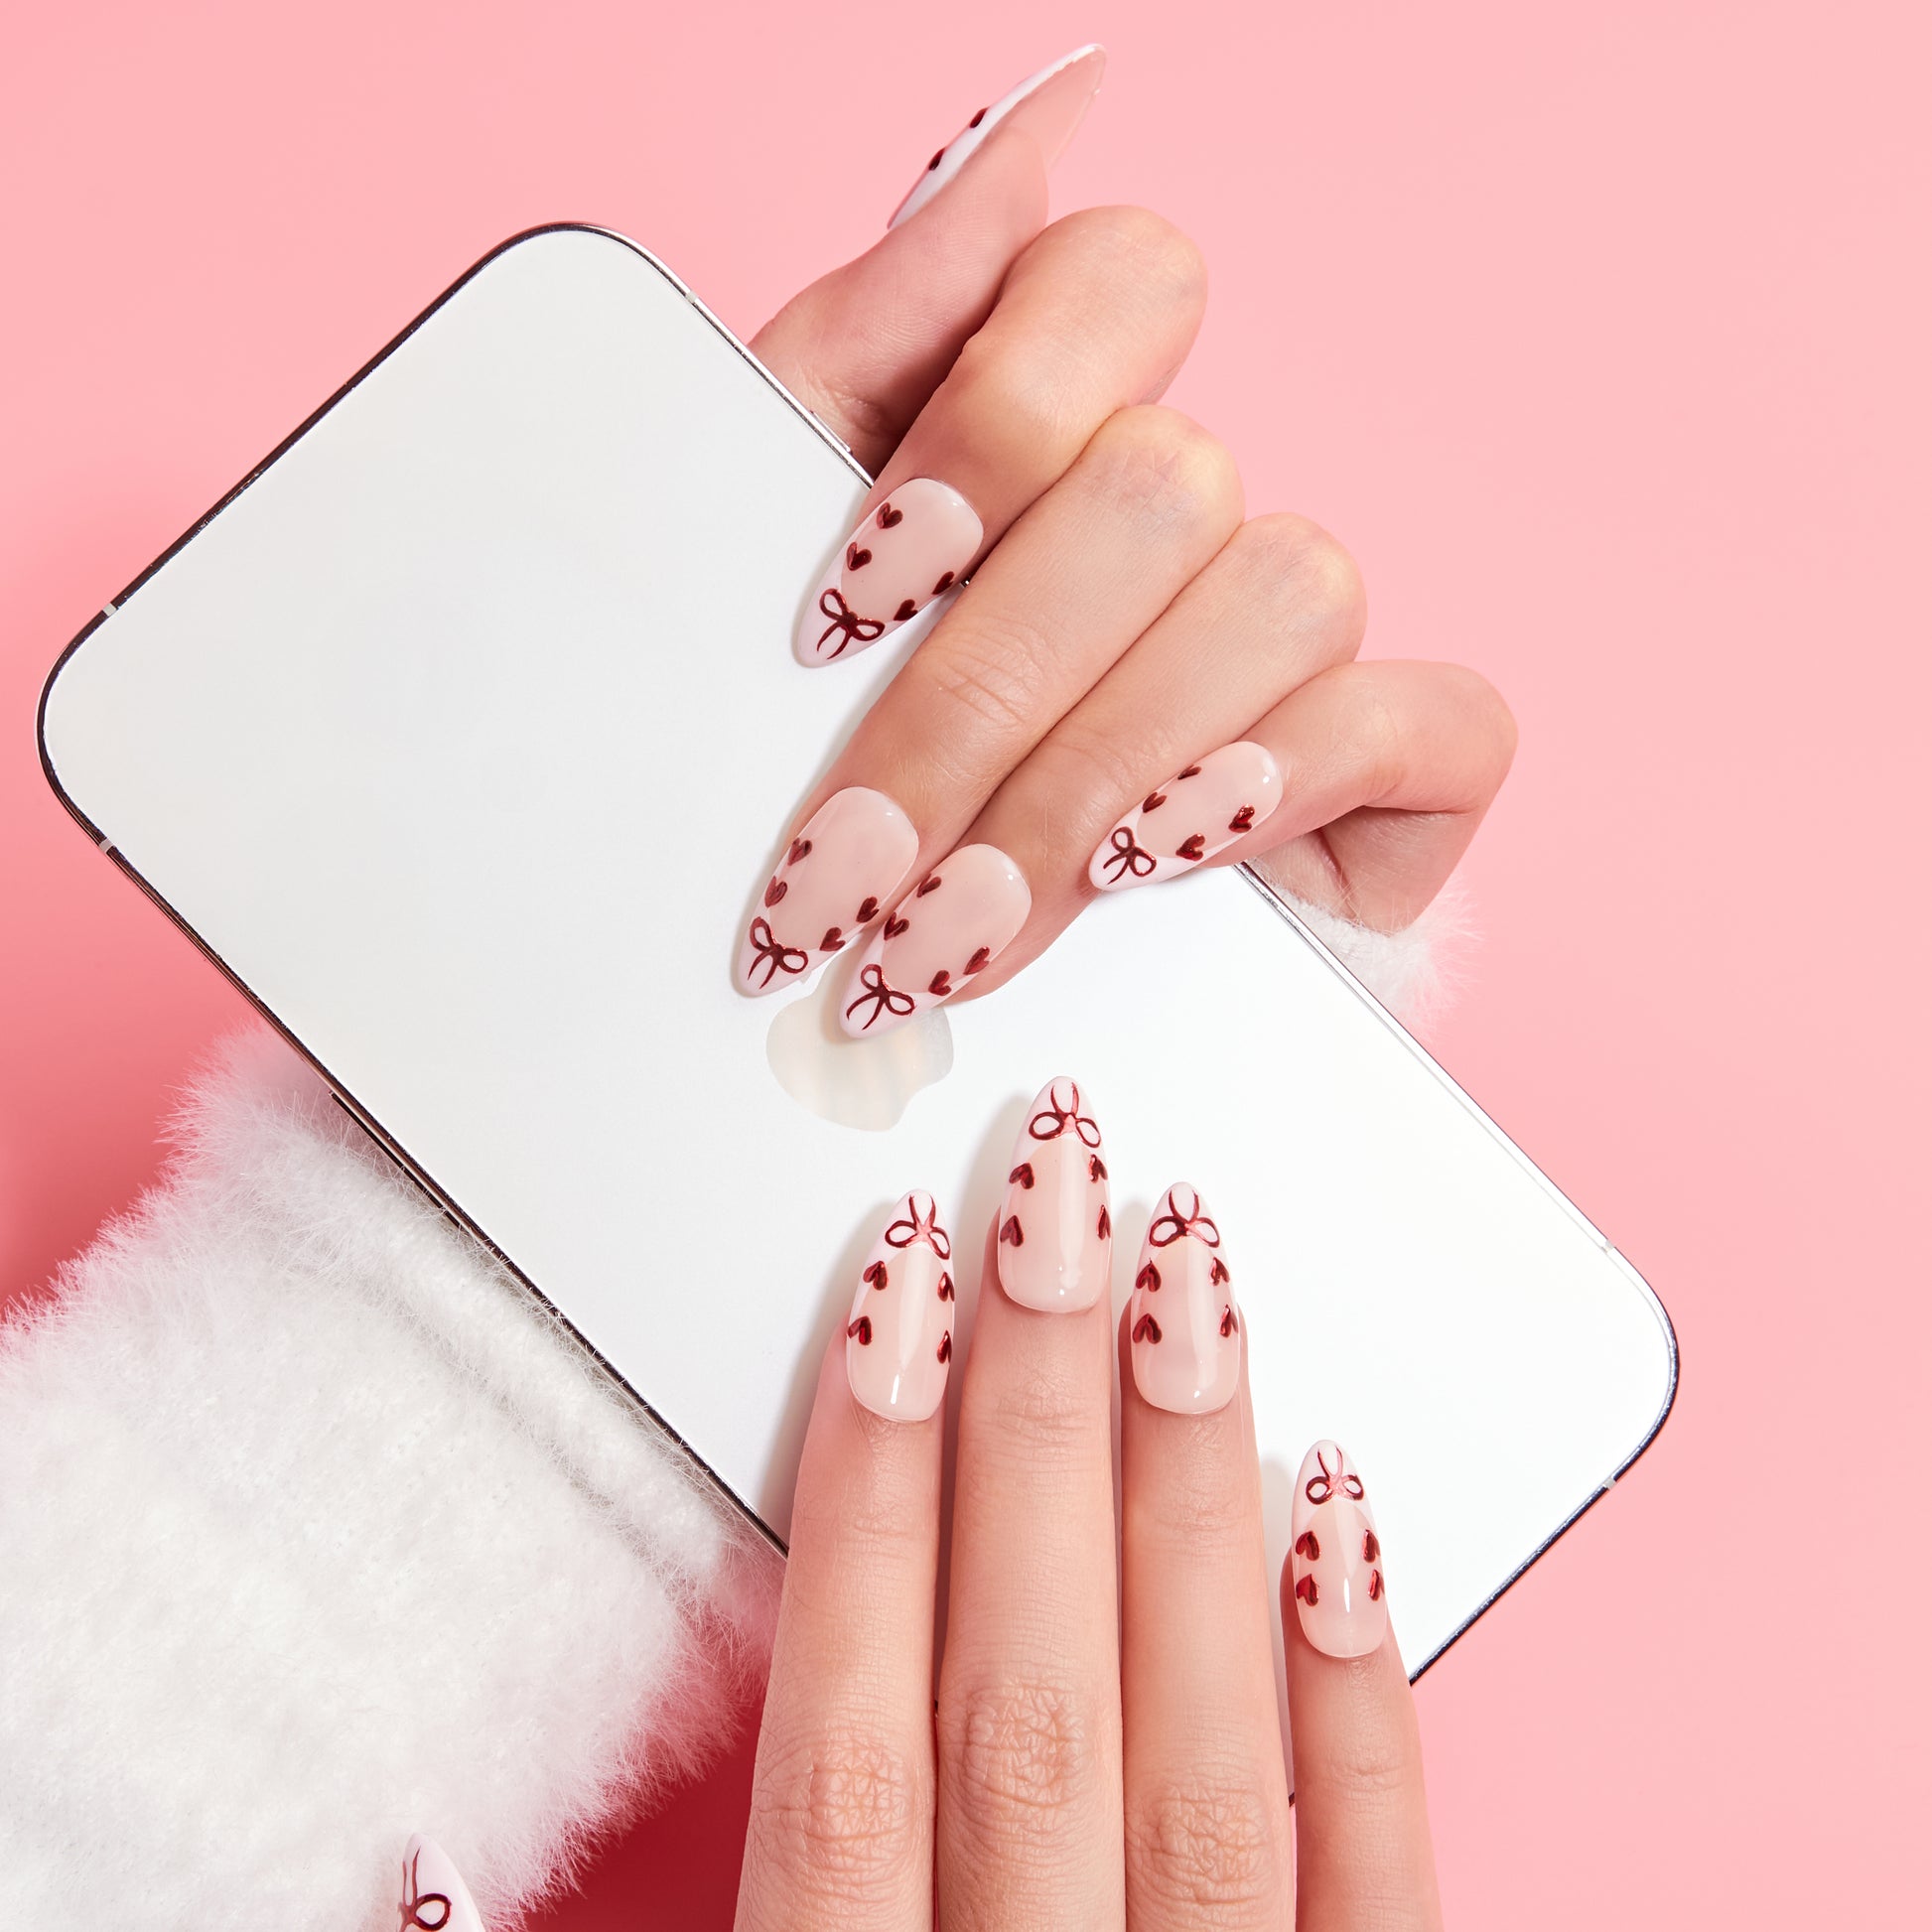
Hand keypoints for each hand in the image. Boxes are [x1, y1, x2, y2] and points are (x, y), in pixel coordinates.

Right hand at [734, 1079, 1442, 1928]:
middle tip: (1050, 1193)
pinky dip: (1359, 1695)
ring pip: (1201, 1748)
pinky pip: (1372, 1878)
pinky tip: (1342, 1507)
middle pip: (1023, 1696)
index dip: (862, 1501)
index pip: (843, 1744)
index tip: (887, 1292)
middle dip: (1033, 1421)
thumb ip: (706, 1885)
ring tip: (1185, 1270)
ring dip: (1184, 1491)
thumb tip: (531, 1780)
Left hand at [737, 47, 1513, 1028]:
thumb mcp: (784, 544)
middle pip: (1164, 480)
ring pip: (1279, 593)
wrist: (897, 973)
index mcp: (1062, 422)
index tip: (848, 599)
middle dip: (983, 701)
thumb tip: (1045, 105)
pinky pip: (1428, 717)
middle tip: (851, 875)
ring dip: (1091, 780)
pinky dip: (1280, 778)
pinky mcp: (1405, 767)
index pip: (1120, 279)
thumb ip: (880, 331)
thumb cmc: (822, 760)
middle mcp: (1199, 508)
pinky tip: (1157, 860)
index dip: (994, 422)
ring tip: (951, 933)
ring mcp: (1306, 632)